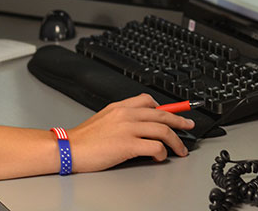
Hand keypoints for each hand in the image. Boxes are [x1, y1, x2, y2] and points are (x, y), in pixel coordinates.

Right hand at [66, 93, 194, 172]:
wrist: (69, 148)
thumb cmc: (84, 139)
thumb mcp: (103, 119)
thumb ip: (121, 118)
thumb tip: (139, 124)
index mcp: (120, 107)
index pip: (148, 101)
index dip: (166, 107)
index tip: (176, 112)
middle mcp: (126, 114)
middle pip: (161, 114)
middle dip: (179, 121)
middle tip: (188, 126)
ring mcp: (128, 129)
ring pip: (163, 130)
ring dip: (176, 141)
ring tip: (180, 150)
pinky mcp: (128, 145)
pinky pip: (155, 146)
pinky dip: (162, 153)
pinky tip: (161, 157)